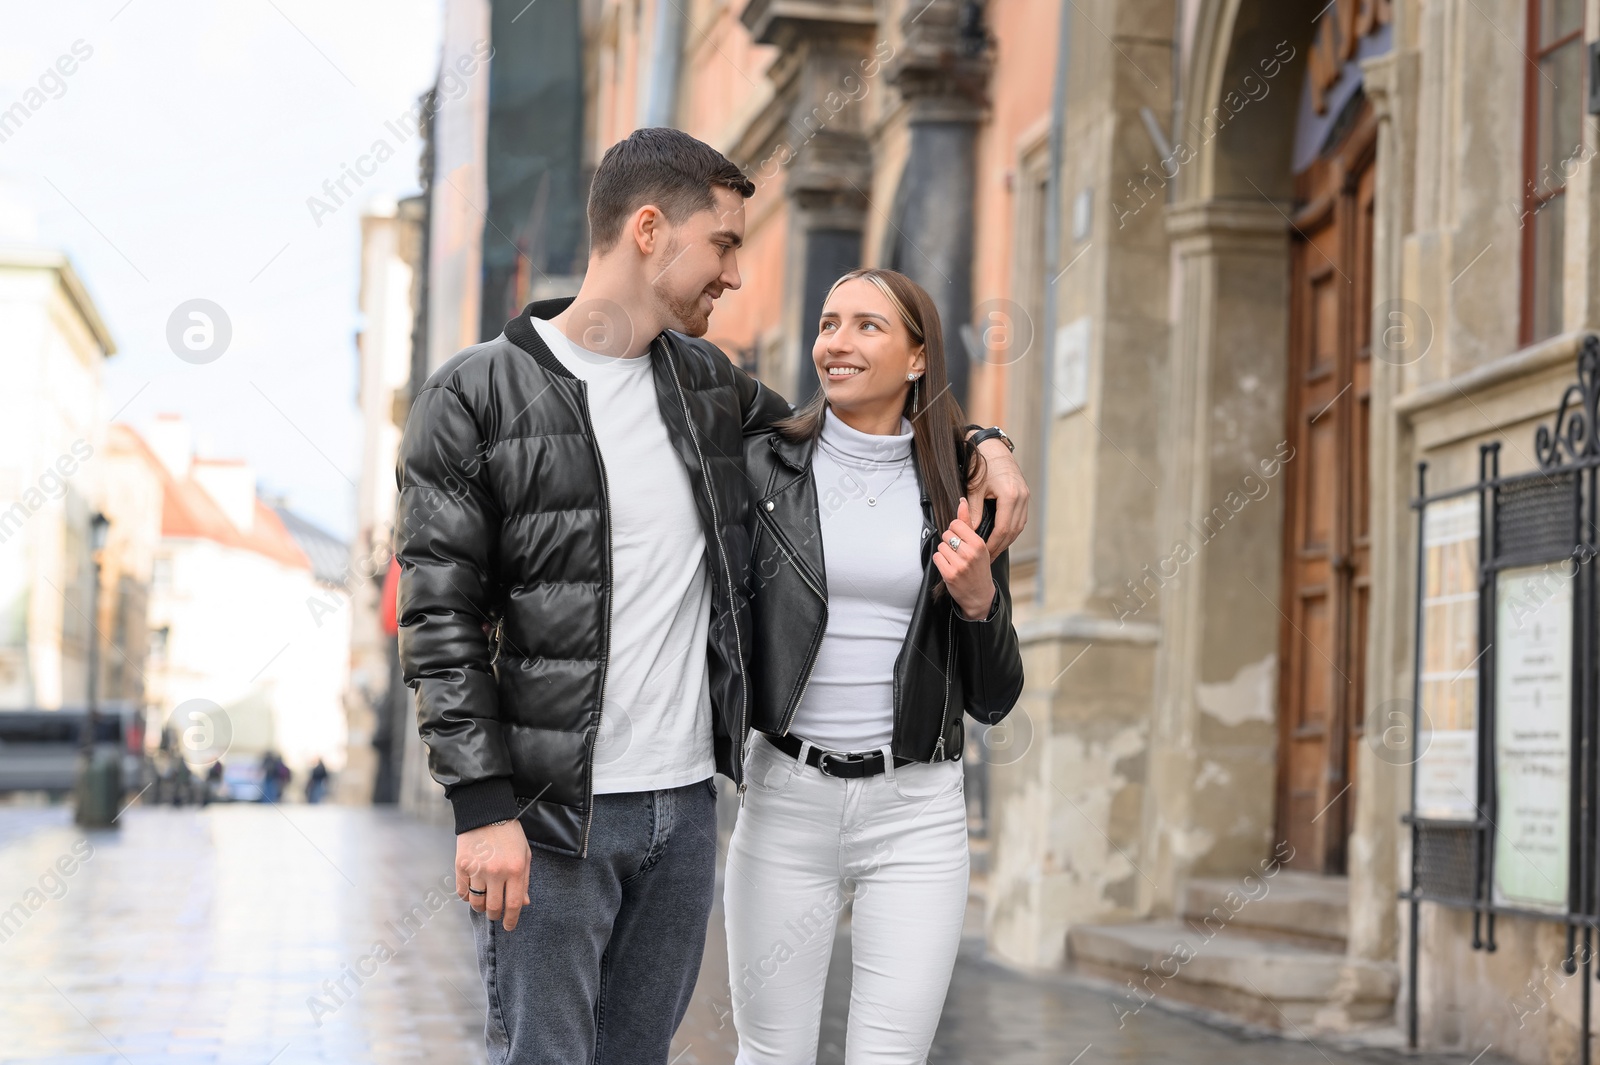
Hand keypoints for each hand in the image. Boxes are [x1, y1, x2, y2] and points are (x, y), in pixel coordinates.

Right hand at [456, 820, 531, 930]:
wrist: (486, 812)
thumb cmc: (510, 834)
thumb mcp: (524, 854)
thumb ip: (524, 880)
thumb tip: (523, 904)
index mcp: (516, 869)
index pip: (513, 905)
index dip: (511, 920)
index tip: (509, 927)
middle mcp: (496, 872)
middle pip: (493, 908)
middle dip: (495, 915)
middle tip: (495, 913)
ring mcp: (477, 869)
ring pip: (476, 903)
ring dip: (480, 906)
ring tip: (484, 901)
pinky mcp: (461, 865)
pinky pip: (462, 891)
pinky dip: (466, 895)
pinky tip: (472, 890)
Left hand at [932, 498, 996, 619]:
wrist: (980, 596)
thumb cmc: (979, 568)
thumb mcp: (978, 546)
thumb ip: (968, 523)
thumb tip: (961, 502)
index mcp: (979, 544)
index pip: (956, 524)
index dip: (955, 531)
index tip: (961, 540)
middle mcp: (970, 553)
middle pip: (947, 534)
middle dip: (949, 542)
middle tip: (958, 552)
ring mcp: (960, 565)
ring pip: (941, 546)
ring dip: (945, 552)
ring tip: (955, 560)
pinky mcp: (950, 574)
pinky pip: (937, 557)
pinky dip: (940, 561)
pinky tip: (949, 566)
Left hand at [967, 436, 1029, 558]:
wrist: (992, 447)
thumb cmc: (981, 465)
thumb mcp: (974, 489)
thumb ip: (973, 511)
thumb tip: (970, 531)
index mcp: (1010, 496)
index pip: (1003, 529)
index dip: (993, 543)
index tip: (984, 553)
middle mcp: (1022, 497)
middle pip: (1013, 530)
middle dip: (1001, 545)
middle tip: (989, 557)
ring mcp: (1025, 496)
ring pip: (1019, 526)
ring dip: (1008, 539)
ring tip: (995, 550)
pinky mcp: (1025, 494)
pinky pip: (1020, 518)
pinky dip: (1012, 529)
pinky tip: (1003, 536)